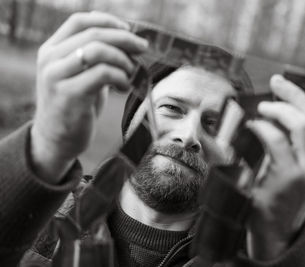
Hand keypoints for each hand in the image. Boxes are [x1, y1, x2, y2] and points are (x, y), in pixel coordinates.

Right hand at [30, 11, 147, 182]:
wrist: (57, 140)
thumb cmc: (75, 106)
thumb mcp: (81, 75)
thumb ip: (95, 58)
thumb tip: (129, 41)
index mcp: (51, 50)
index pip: (79, 21)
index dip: (107, 21)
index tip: (129, 30)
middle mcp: (50, 59)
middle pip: (93, 34)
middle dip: (124, 39)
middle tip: (142, 48)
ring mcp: (56, 77)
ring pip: (98, 50)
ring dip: (122, 59)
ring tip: (131, 72)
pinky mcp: (69, 95)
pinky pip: (103, 74)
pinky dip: (121, 77)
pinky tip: (124, 87)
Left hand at [246, 75, 304, 259]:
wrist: (272, 225)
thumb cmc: (278, 189)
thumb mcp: (294, 163)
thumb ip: (293, 139)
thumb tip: (277, 105)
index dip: (301, 96)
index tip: (283, 82)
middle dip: (291, 95)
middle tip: (272, 85)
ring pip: (301, 124)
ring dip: (278, 110)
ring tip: (261, 108)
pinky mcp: (291, 177)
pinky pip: (276, 140)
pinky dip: (263, 128)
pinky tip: (253, 126)